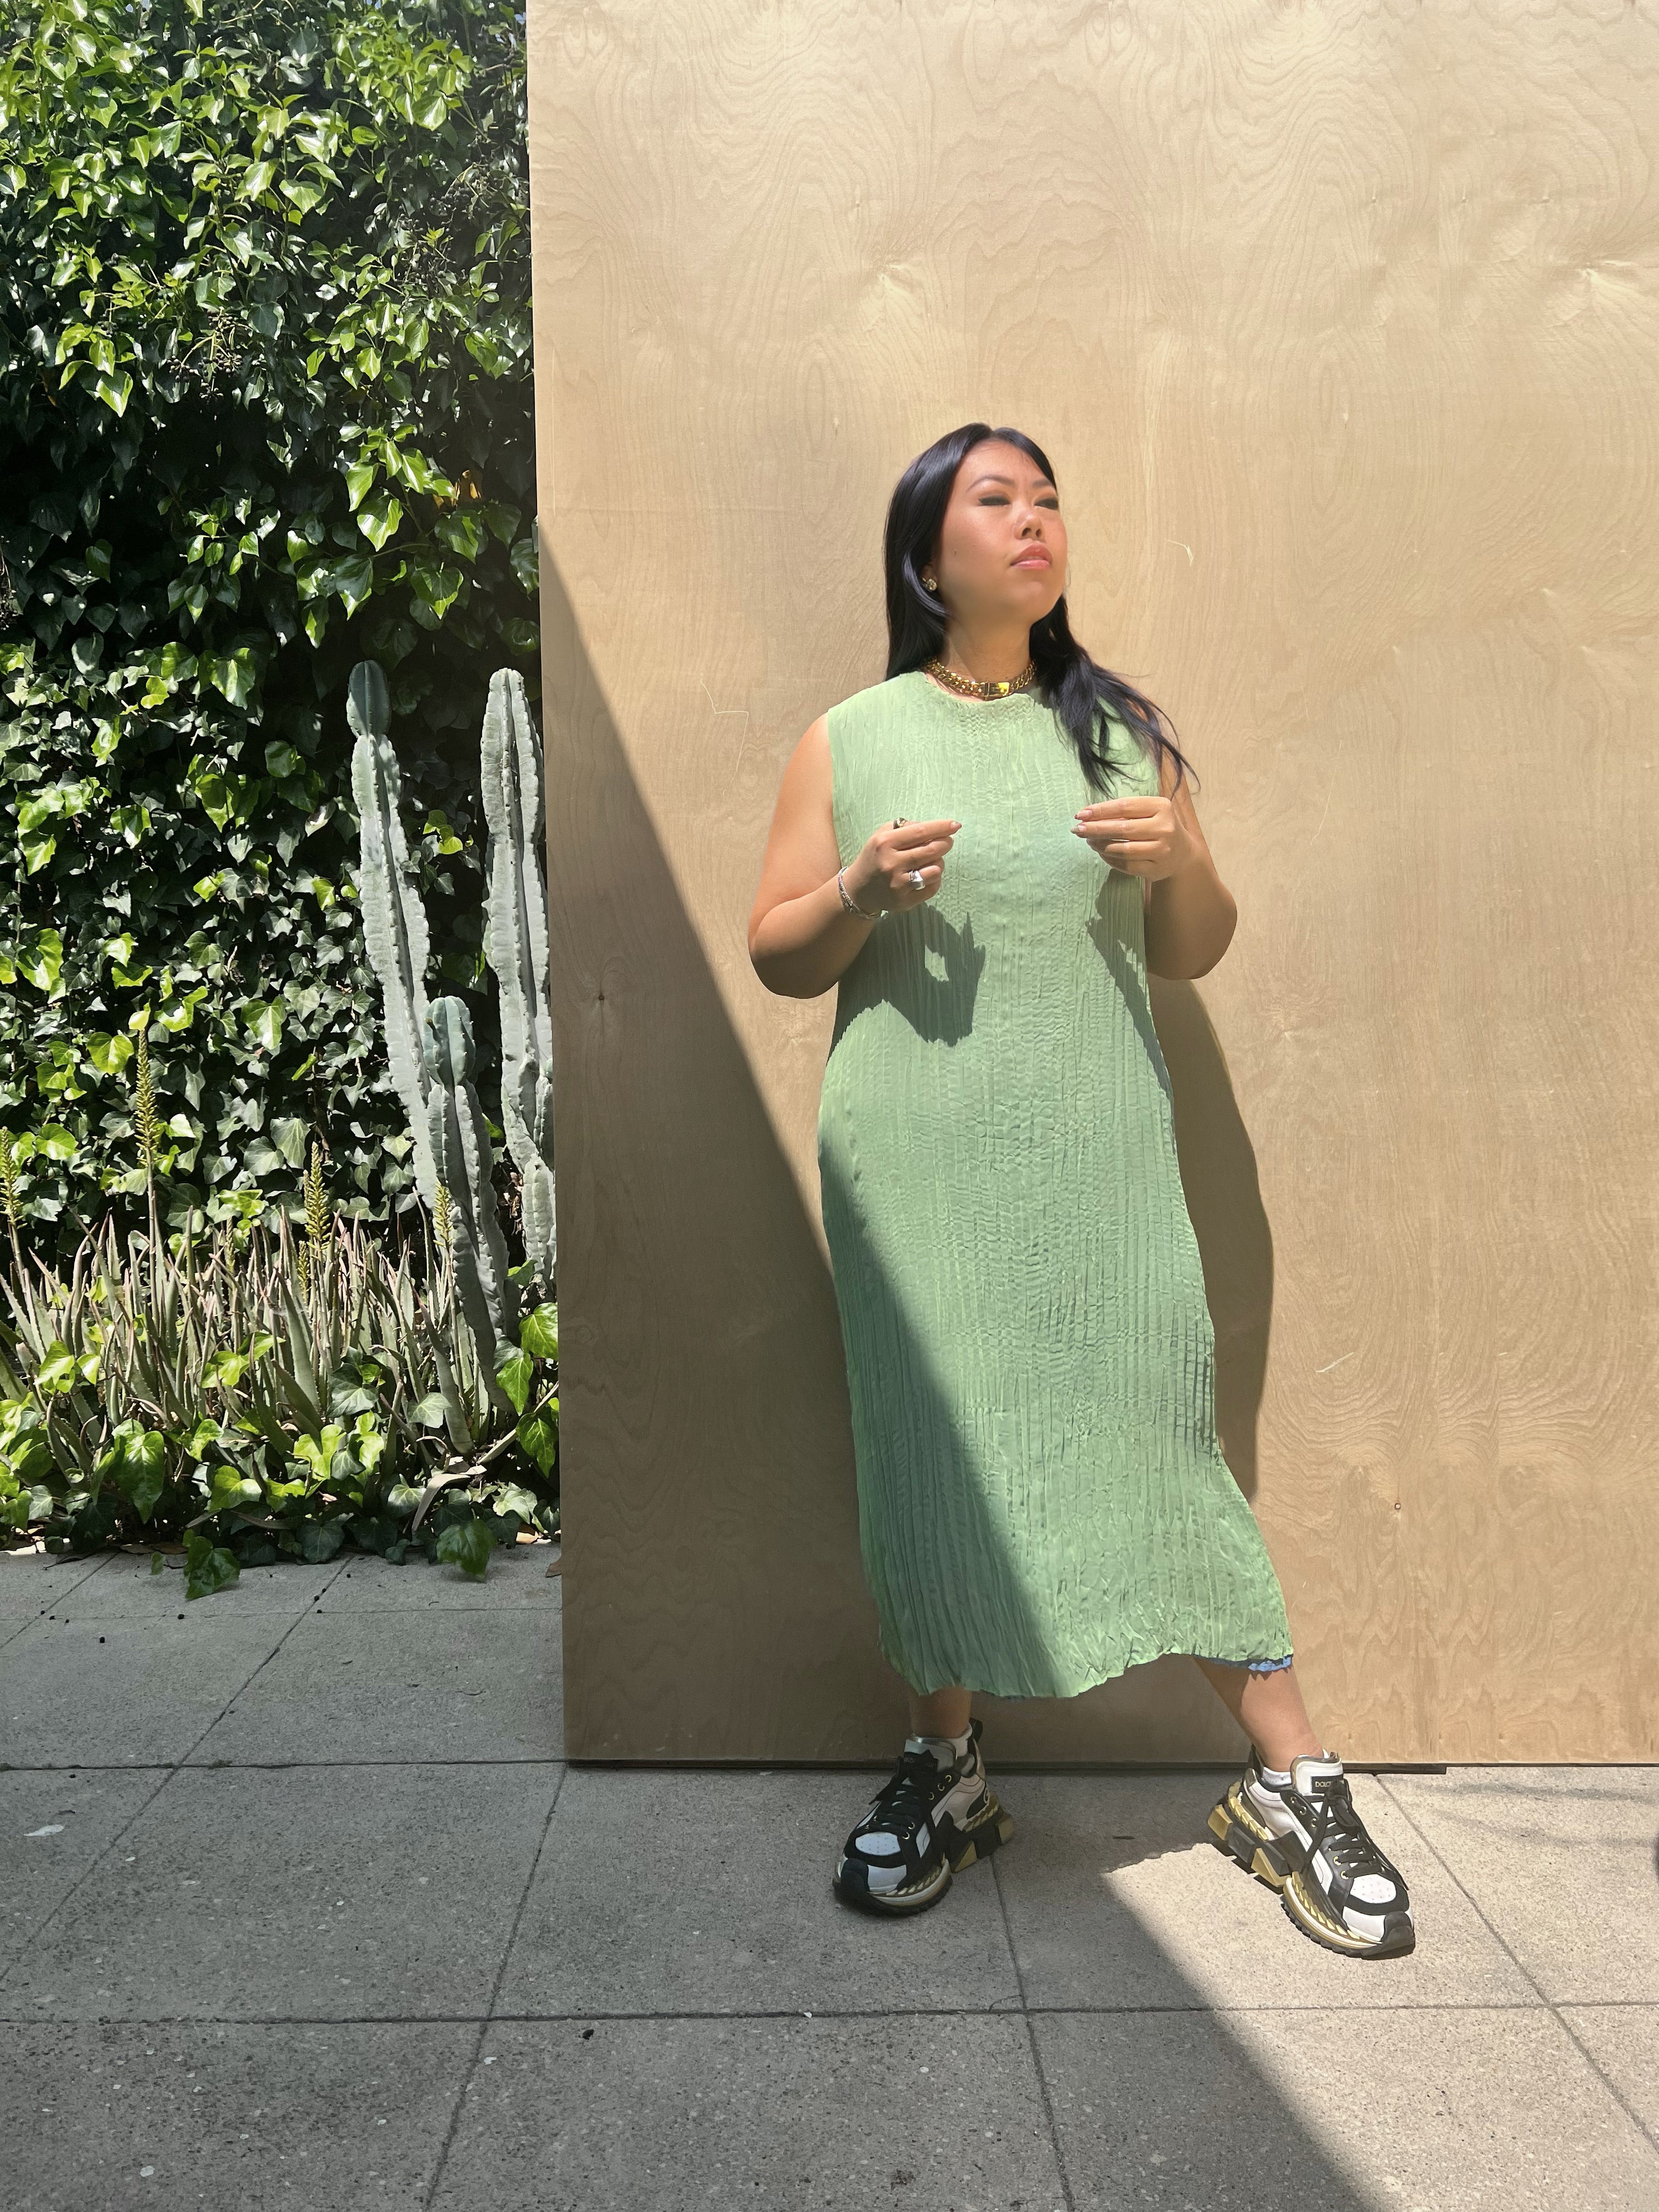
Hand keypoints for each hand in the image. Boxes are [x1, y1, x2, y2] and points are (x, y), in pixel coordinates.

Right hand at [846, 815, 960, 912]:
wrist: (858, 889)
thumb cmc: (875, 857)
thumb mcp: (882, 835)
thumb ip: (905, 827)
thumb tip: (932, 827)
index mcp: (885, 843)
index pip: (920, 832)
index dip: (941, 827)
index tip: (955, 825)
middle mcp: (891, 864)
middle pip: (931, 850)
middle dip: (945, 843)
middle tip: (947, 841)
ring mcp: (898, 884)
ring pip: (935, 870)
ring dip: (940, 862)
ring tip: (934, 859)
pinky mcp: (904, 901)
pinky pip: (932, 888)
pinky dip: (935, 879)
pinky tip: (928, 874)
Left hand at [1072, 795, 1193, 879]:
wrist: (1183, 853)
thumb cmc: (1158, 827)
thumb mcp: (1148, 812)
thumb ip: (1124, 811)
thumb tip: (1088, 815)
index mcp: (1161, 807)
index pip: (1125, 806)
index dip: (1100, 810)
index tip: (1080, 814)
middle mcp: (1164, 828)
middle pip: (1122, 828)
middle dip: (1095, 829)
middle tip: (1077, 829)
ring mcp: (1162, 850)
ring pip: (1123, 849)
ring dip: (1100, 845)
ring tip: (1089, 841)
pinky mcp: (1156, 869)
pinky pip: (1126, 865)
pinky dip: (1109, 859)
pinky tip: (1101, 853)